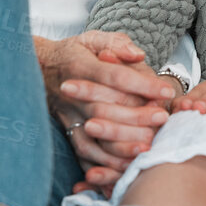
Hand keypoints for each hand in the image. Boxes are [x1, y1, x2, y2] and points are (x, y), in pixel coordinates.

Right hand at [39, 31, 177, 186]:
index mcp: (81, 66)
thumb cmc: (75, 53)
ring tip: (148, 146)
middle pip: (105, 109)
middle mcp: (73, 94)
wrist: (38, 70)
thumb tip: (138, 55)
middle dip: (137, 116)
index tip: (166, 91)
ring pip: (94, 136)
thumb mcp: (92, 38)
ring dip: (121, 144)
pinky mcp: (68, 133)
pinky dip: (103, 165)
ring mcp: (69, 116)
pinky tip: (124, 168)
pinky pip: (83, 154)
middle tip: (163, 118)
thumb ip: (116, 43)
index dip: (142, 85)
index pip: (115, 77)